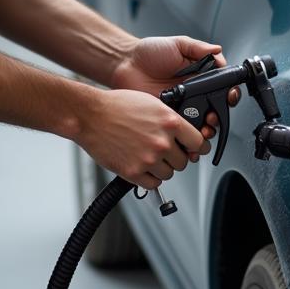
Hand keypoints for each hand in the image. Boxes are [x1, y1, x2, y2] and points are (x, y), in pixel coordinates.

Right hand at [77, 88, 207, 188]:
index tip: (195, 149)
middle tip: (164, 152)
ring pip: (169, 174)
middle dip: (176, 157)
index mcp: (171, 123)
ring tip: (149, 157)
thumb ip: (171, 120)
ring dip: (162, 168)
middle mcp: (162, 142)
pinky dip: (150, 178)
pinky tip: (143, 167)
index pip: (199, 143)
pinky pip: (153, 184)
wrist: (90, 115)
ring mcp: (148, 159)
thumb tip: (184, 134)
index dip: (197, 147)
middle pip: (184, 162)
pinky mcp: (133, 172)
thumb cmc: (117, 106)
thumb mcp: (153, 104)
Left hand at [110, 36, 240, 160]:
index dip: (230, 93)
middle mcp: (194, 93)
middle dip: (219, 117)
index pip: (222, 87)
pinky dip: (186, 137)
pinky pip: (181, 131)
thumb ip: (199, 47)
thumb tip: (218, 50)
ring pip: (201, 123)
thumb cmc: (149, 52)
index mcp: (200, 76)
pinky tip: (188, 138)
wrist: (124, 64)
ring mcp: (182, 107)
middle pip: (215, 109)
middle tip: (213, 117)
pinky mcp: (168, 118)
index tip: (230, 96)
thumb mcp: (177, 44)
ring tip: (204, 130)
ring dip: (206, 130)